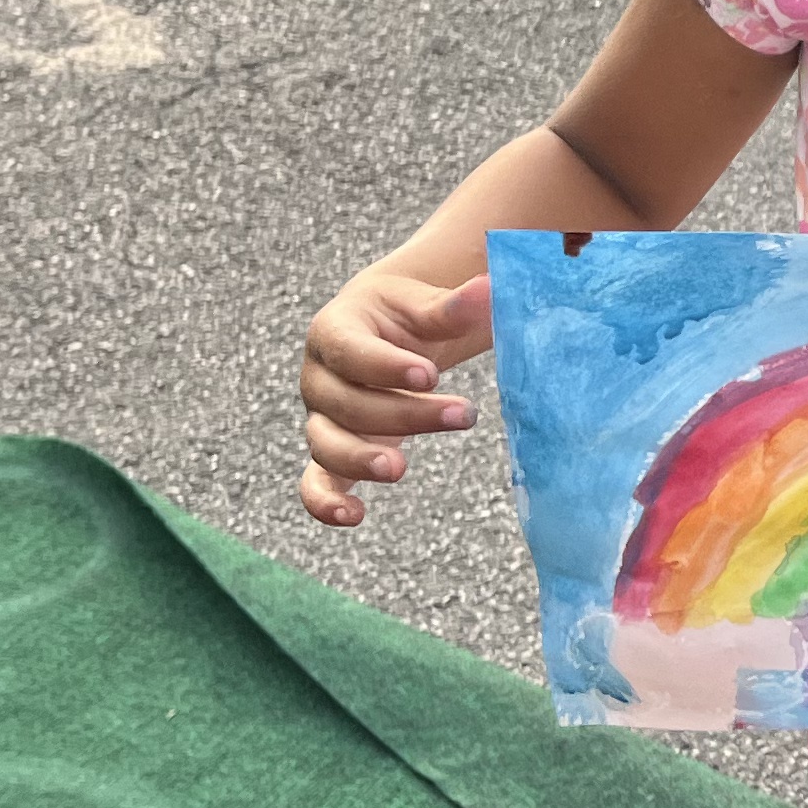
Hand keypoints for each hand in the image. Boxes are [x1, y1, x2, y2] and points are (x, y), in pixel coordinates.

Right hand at [297, 266, 491, 525]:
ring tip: (399, 469)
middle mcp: (319, 378)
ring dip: (361, 459)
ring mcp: (322, 418)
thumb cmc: (405, 315)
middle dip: (405, 414)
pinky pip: (314, 482)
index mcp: (334, 331)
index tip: (432, 375)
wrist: (381, 330)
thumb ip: (454, 306)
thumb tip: (492, 290)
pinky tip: (353, 516)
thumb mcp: (424, 304)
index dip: (386, 367)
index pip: (351, 353)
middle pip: (349, 404)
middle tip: (463, 414)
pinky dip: (324, 502)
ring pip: (327, 444)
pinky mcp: (330, 451)